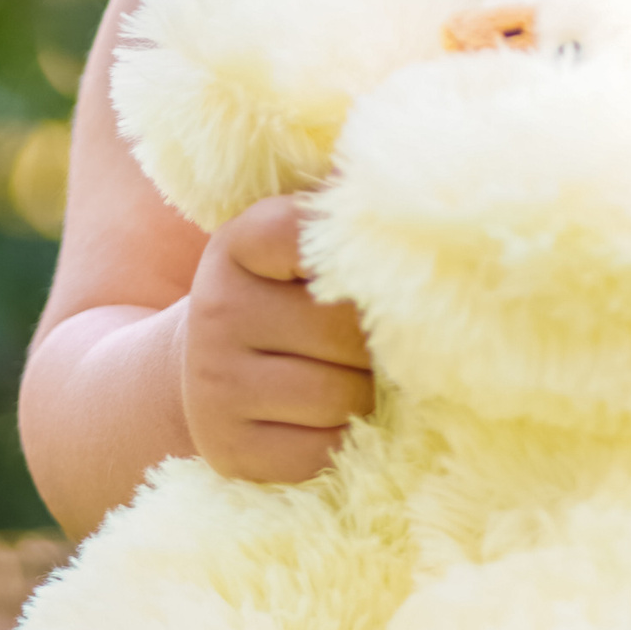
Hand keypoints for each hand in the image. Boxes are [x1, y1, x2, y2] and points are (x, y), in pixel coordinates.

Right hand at [179, 194, 375, 482]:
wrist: (206, 372)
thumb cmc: (284, 298)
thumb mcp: (298, 246)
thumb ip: (346, 213)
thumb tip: (424, 177)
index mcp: (238, 243)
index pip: (310, 232)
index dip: (358, 251)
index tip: (376, 264)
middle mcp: (217, 309)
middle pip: (346, 329)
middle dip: (376, 340)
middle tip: (372, 339)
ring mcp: (216, 385)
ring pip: (341, 396)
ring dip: (365, 393)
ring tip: (350, 378)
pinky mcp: (230, 451)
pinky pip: (325, 452)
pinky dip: (343, 441)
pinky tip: (324, 419)